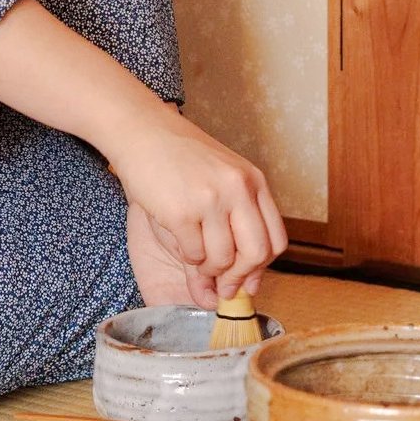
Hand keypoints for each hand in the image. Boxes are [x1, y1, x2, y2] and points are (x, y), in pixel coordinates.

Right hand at [101, 101, 287, 307]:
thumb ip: (236, 225)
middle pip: (256, 254)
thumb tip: (242, 289)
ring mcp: (210, 199)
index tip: (246, 280)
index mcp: (254, 181)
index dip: (261, 267)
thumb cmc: (181, 157)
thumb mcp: (220, 180)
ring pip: (222, 259)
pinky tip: (180, 238)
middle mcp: (238, 189)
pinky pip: (193, 254)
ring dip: (207, 268)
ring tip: (196, 254)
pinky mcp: (181, 211)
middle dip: (238, 278)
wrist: (143, 131)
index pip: (276, 240)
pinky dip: (187, 256)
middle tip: (222, 286)